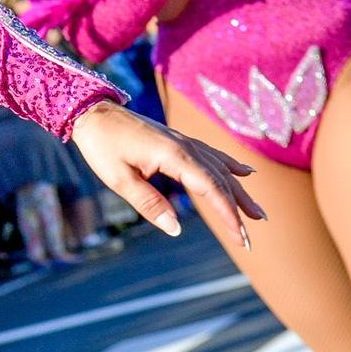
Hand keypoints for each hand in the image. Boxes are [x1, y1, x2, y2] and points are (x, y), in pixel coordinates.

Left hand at [70, 101, 263, 246]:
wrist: (92, 112)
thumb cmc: (102, 145)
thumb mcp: (118, 178)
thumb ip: (148, 204)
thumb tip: (175, 229)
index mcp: (174, 156)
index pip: (211, 189)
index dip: (228, 215)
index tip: (241, 239)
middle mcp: (186, 146)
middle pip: (221, 180)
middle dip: (238, 210)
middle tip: (251, 238)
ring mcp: (184, 141)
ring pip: (220, 168)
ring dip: (241, 191)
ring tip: (258, 214)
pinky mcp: (179, 140)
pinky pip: (212, 154)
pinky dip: (231, 165)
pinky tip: (246, 173)